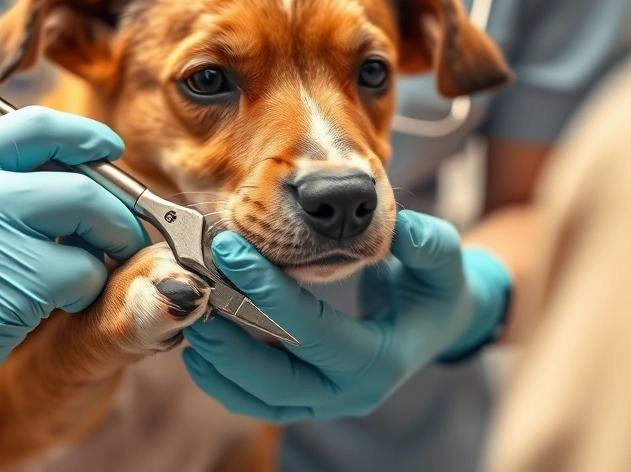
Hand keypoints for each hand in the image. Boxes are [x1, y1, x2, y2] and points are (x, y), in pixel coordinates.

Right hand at [0, 107, 147, 443]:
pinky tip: (50, 306)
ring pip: (86, 229)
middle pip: (79, 182)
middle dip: (116, 211)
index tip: (112, 151)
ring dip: (98, 256)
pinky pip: (79, 277)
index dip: (87, 137)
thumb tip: (87, 178)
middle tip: (121, 235)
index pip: (36, 125)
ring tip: (72, 276)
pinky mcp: (0, 289)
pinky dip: (82, 291)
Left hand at [181, 210, 510, 422]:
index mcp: (382, 360)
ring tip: (188, 309)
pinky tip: (197, 337)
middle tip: (194, 286)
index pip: (314, 332)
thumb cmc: (437, 285)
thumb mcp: (443, 259)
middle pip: (275, 379)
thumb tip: (397, 229)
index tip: (230, 248)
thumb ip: (425, 245)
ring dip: (216, 358)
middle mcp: (350, 392)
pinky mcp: (303, 400)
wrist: (437, 322)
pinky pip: (252, 400)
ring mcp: (324, 402)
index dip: (268, 291)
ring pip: (256, 397)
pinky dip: (220, 375)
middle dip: (229, 333)